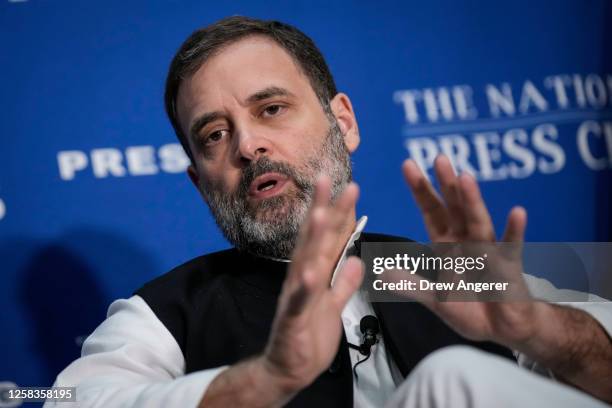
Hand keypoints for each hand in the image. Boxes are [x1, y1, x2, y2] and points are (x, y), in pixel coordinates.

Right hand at [261, 176, 363, 392]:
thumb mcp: (335, 304)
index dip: (339, 213)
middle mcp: (303, 277)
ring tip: (320, 213)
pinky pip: (299, 301)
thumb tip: (358, 260)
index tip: (349, 186)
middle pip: (315, 239)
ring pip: (305, 262)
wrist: (288, 369)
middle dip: (323, 209)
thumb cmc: (310, 334)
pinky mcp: (293, 318)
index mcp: (315, 273)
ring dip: (311, 238)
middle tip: (330, 180)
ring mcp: (296, 295)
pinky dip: (304, 287)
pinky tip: (309, 272)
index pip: (329, 238)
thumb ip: (345, 282)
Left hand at [400, 155, 541, 347]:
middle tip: (439, 158)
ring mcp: (489, 251)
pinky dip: (514, 231)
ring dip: (472, 201)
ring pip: (478, 221)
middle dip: (446, 184)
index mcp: (447, 244)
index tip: (409, 165)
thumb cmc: (471, 307)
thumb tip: (382, 272)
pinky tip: (517, 213)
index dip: (421, 190)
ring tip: (465, 178)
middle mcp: (467, 240)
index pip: (432, 211)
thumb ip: (411, 285)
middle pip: (455, 207)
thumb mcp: (435, 298)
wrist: (502, 328)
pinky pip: (511, 248)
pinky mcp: (509, 267)